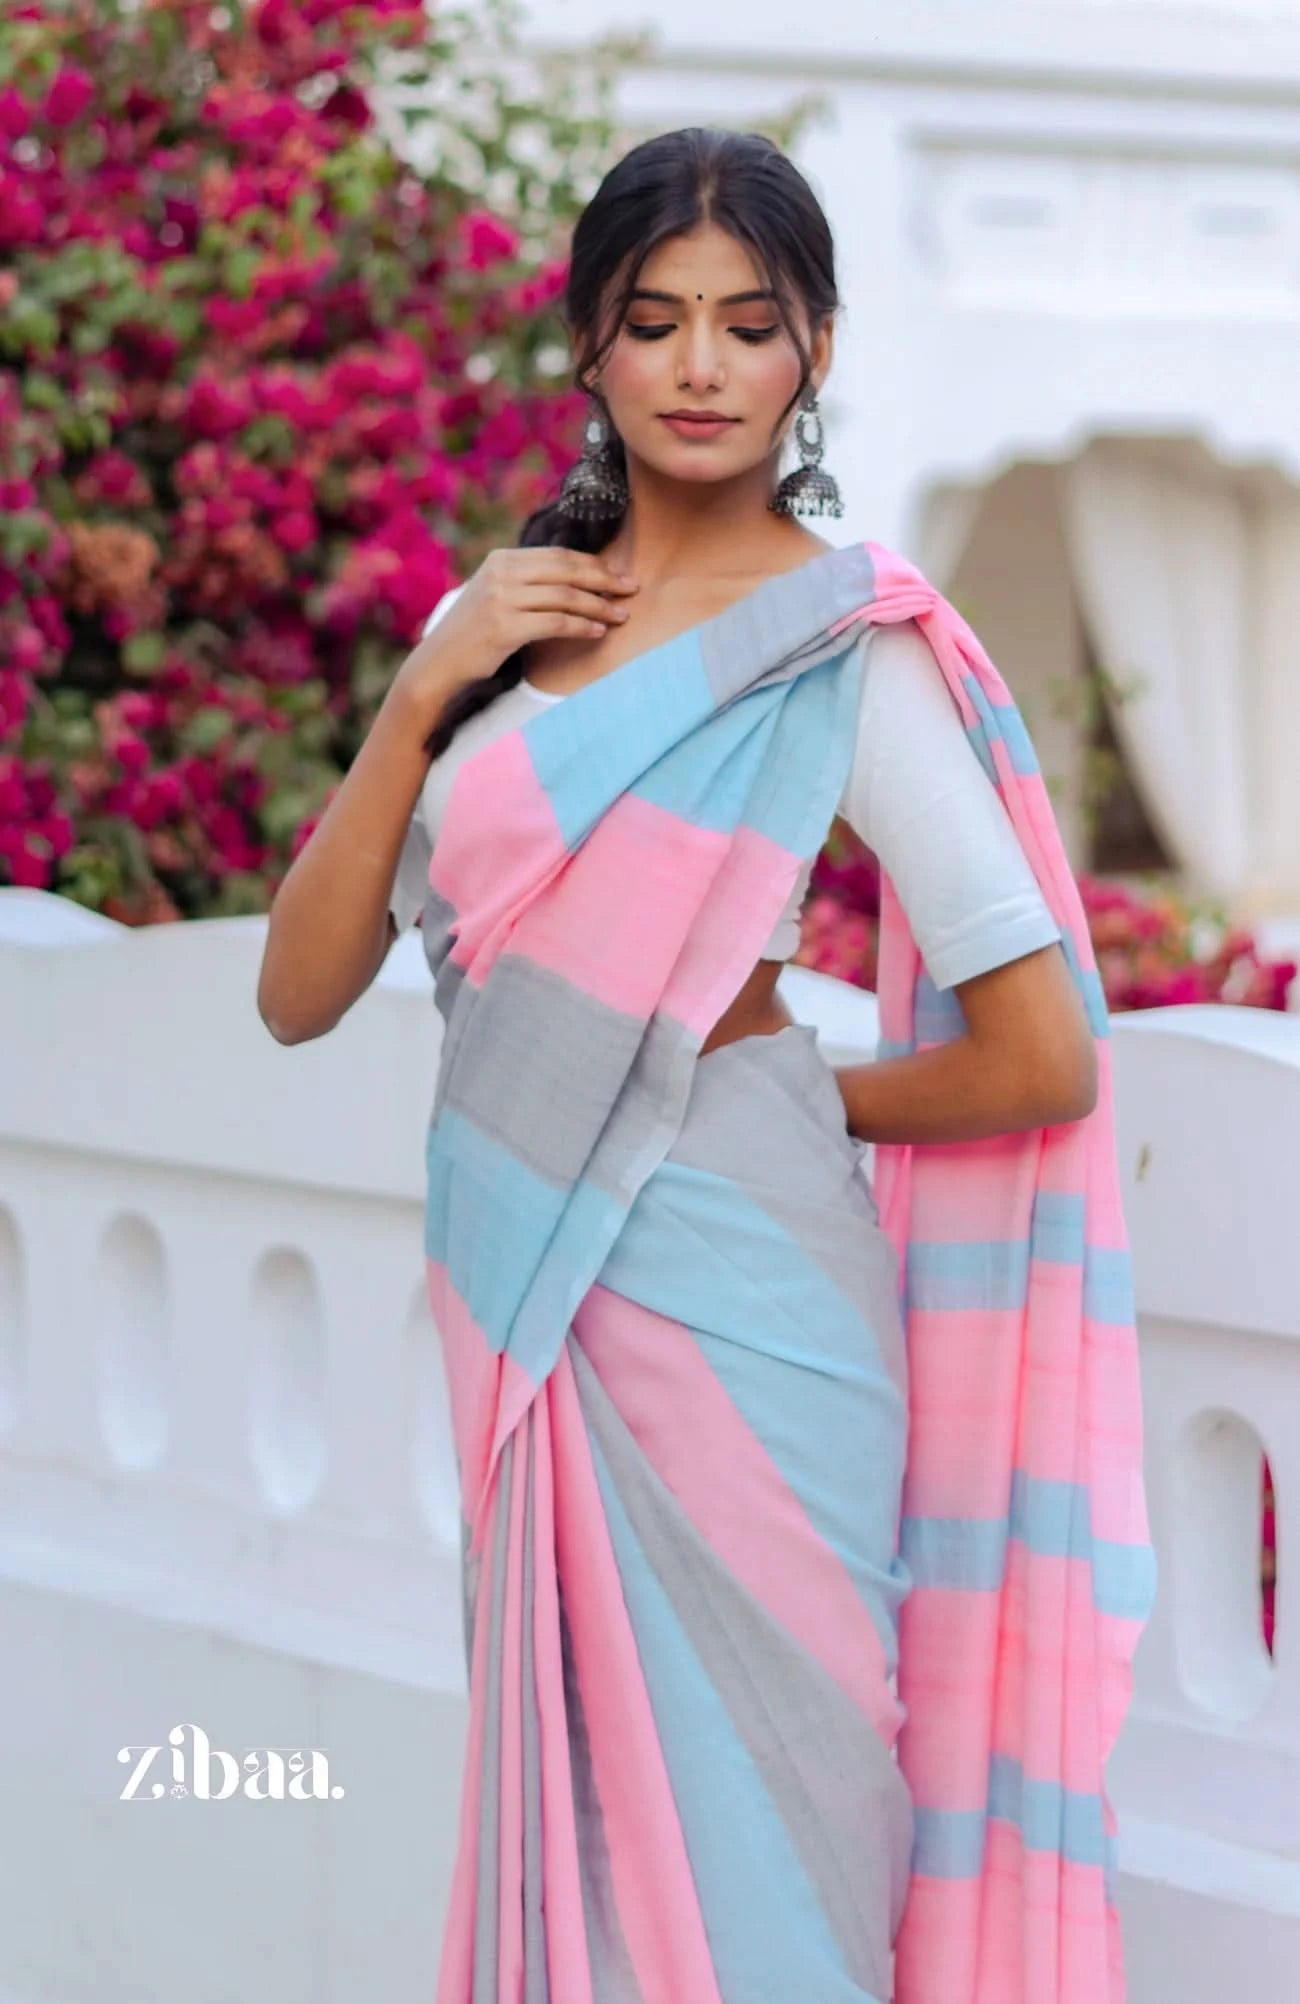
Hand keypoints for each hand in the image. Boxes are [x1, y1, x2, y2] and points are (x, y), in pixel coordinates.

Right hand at [390, 545, 640, 724]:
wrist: (438, 664)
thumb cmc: (473, 635)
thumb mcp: (495, 596)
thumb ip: (526, 583)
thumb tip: (574, 580)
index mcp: (501, 559)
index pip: (559, 555)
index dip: (594, 564)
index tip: (618, 575)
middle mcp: (500, 573)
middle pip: (566, 570)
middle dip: (604, 579)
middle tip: (632, 589)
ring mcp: (501, 599)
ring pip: (564, 596)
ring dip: (599, 605)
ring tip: (621, 615)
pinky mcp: (504, 627)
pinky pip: (555, 622)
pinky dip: (581, 626)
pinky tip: (598, 631)